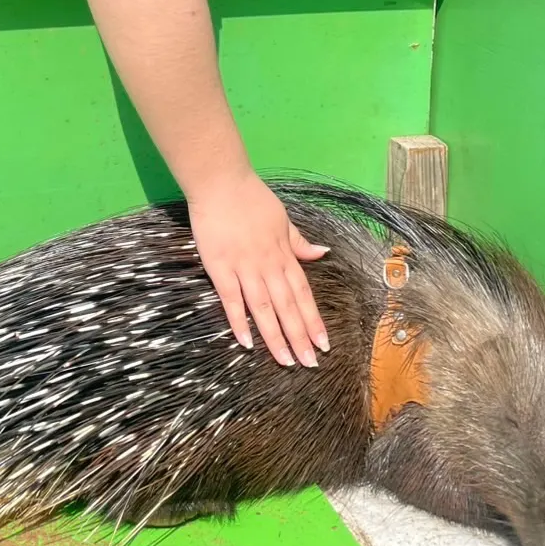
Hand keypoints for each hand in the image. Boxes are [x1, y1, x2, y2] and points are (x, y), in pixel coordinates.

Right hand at [186, 171, 329, 367]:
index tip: (324, 343)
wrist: (222, 182)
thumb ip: (299, 241)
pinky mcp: (220, 267)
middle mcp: (269, 264)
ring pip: (264, 308)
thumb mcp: (283, 218)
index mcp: (284, 254)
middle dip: (300, 336)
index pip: (303, 293)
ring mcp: (244, 267)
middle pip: (287, 306)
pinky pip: (232, 299)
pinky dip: (239, 321)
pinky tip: (246, 343)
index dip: (313, 319)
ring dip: (276, 336)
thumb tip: (323, 253)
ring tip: (286, 360)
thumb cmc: (252, 198)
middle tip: (310, 363)